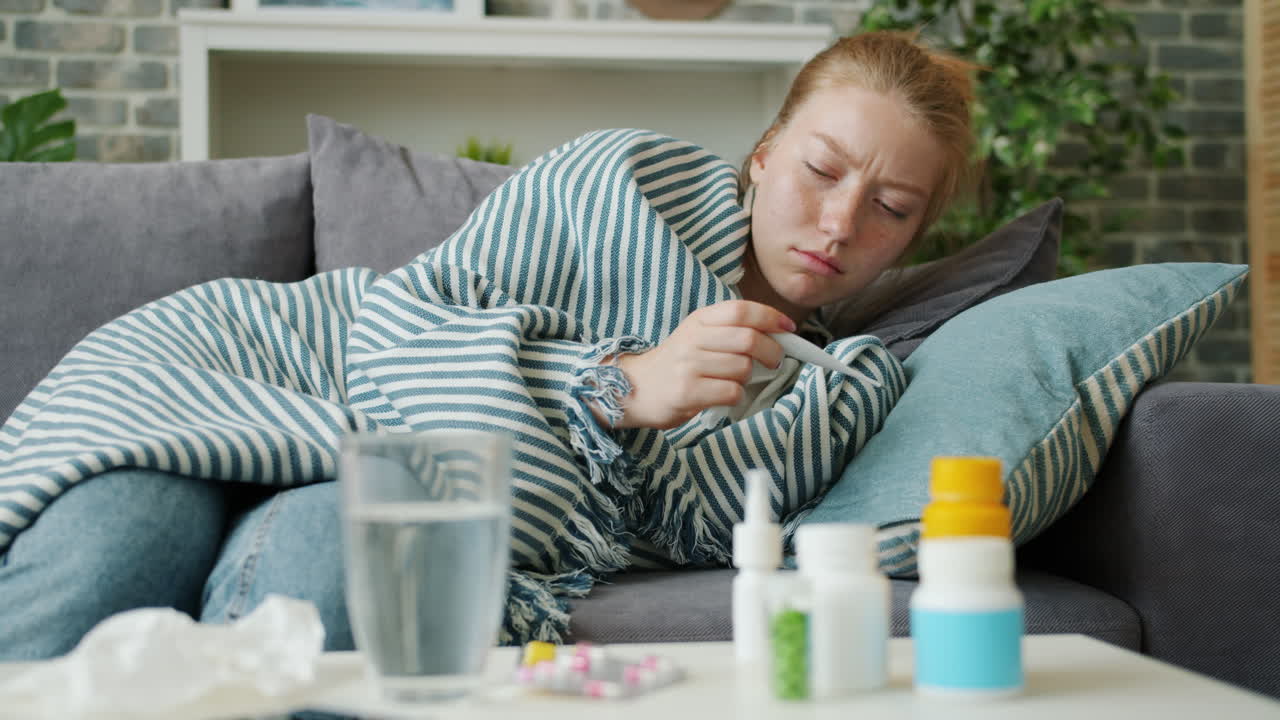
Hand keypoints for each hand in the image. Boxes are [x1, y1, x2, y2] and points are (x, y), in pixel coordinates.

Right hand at [611, 301, 794, 429]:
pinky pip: (731, 392)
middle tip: (774, 361)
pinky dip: (735, 396)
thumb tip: (780, 332)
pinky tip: (721, 395)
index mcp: (699, 320)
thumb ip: (731, 331)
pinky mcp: (687, 391)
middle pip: (749, 339)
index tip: (789, 329)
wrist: (633, 388)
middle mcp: (693, 338)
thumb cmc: (676, 364)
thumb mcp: (698, 336)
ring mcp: (688, 365)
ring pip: (742, 368)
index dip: (771, 317)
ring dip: (747, 378)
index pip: (742, 310)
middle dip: (772, 352)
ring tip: (732, 380)